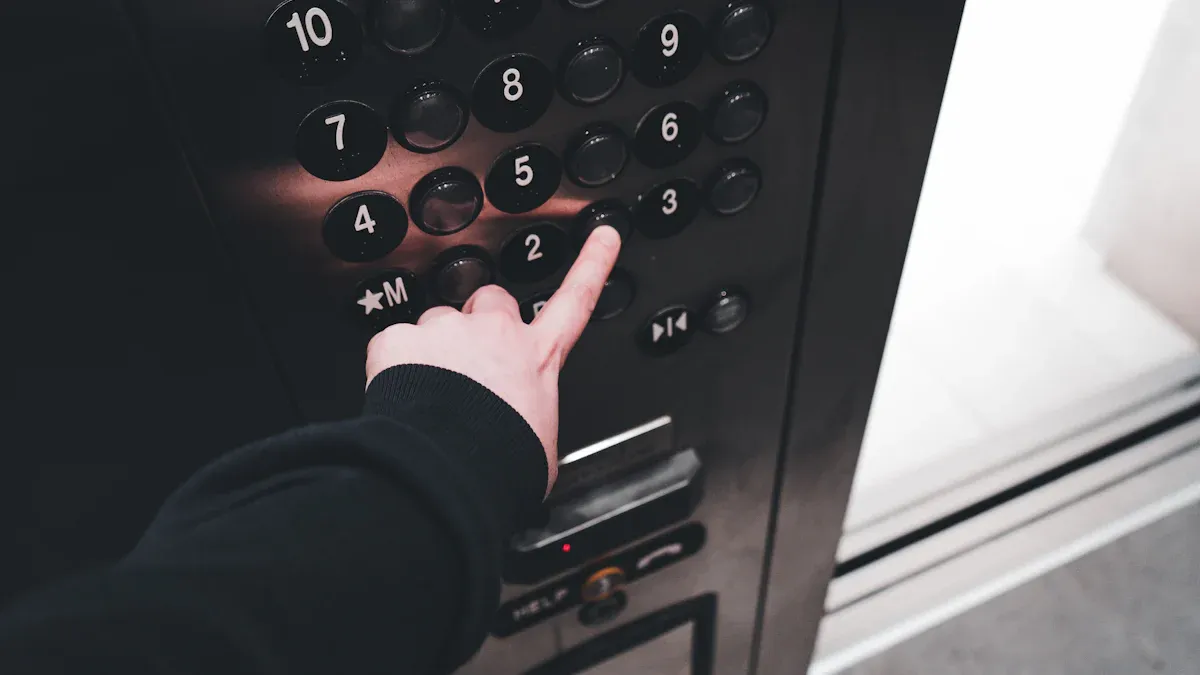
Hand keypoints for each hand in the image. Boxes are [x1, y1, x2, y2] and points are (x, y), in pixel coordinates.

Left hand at [365, 226, 621, 493]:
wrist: (449, 471)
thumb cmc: (499, 463)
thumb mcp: (541, 444)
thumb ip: (533, 420)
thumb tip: (526, 435)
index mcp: (538, 358)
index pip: (576, 301)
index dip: (593, 264)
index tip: (603, 236)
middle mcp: (496, 333)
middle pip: (490, 301)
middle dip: (479, 321)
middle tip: (468, 362)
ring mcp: (447, 331)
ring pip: (435, 325)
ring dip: (432, 351)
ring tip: (429, 396)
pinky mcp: (401, 339)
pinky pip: (391, 345)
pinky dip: (391, 367)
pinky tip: (399, 400)